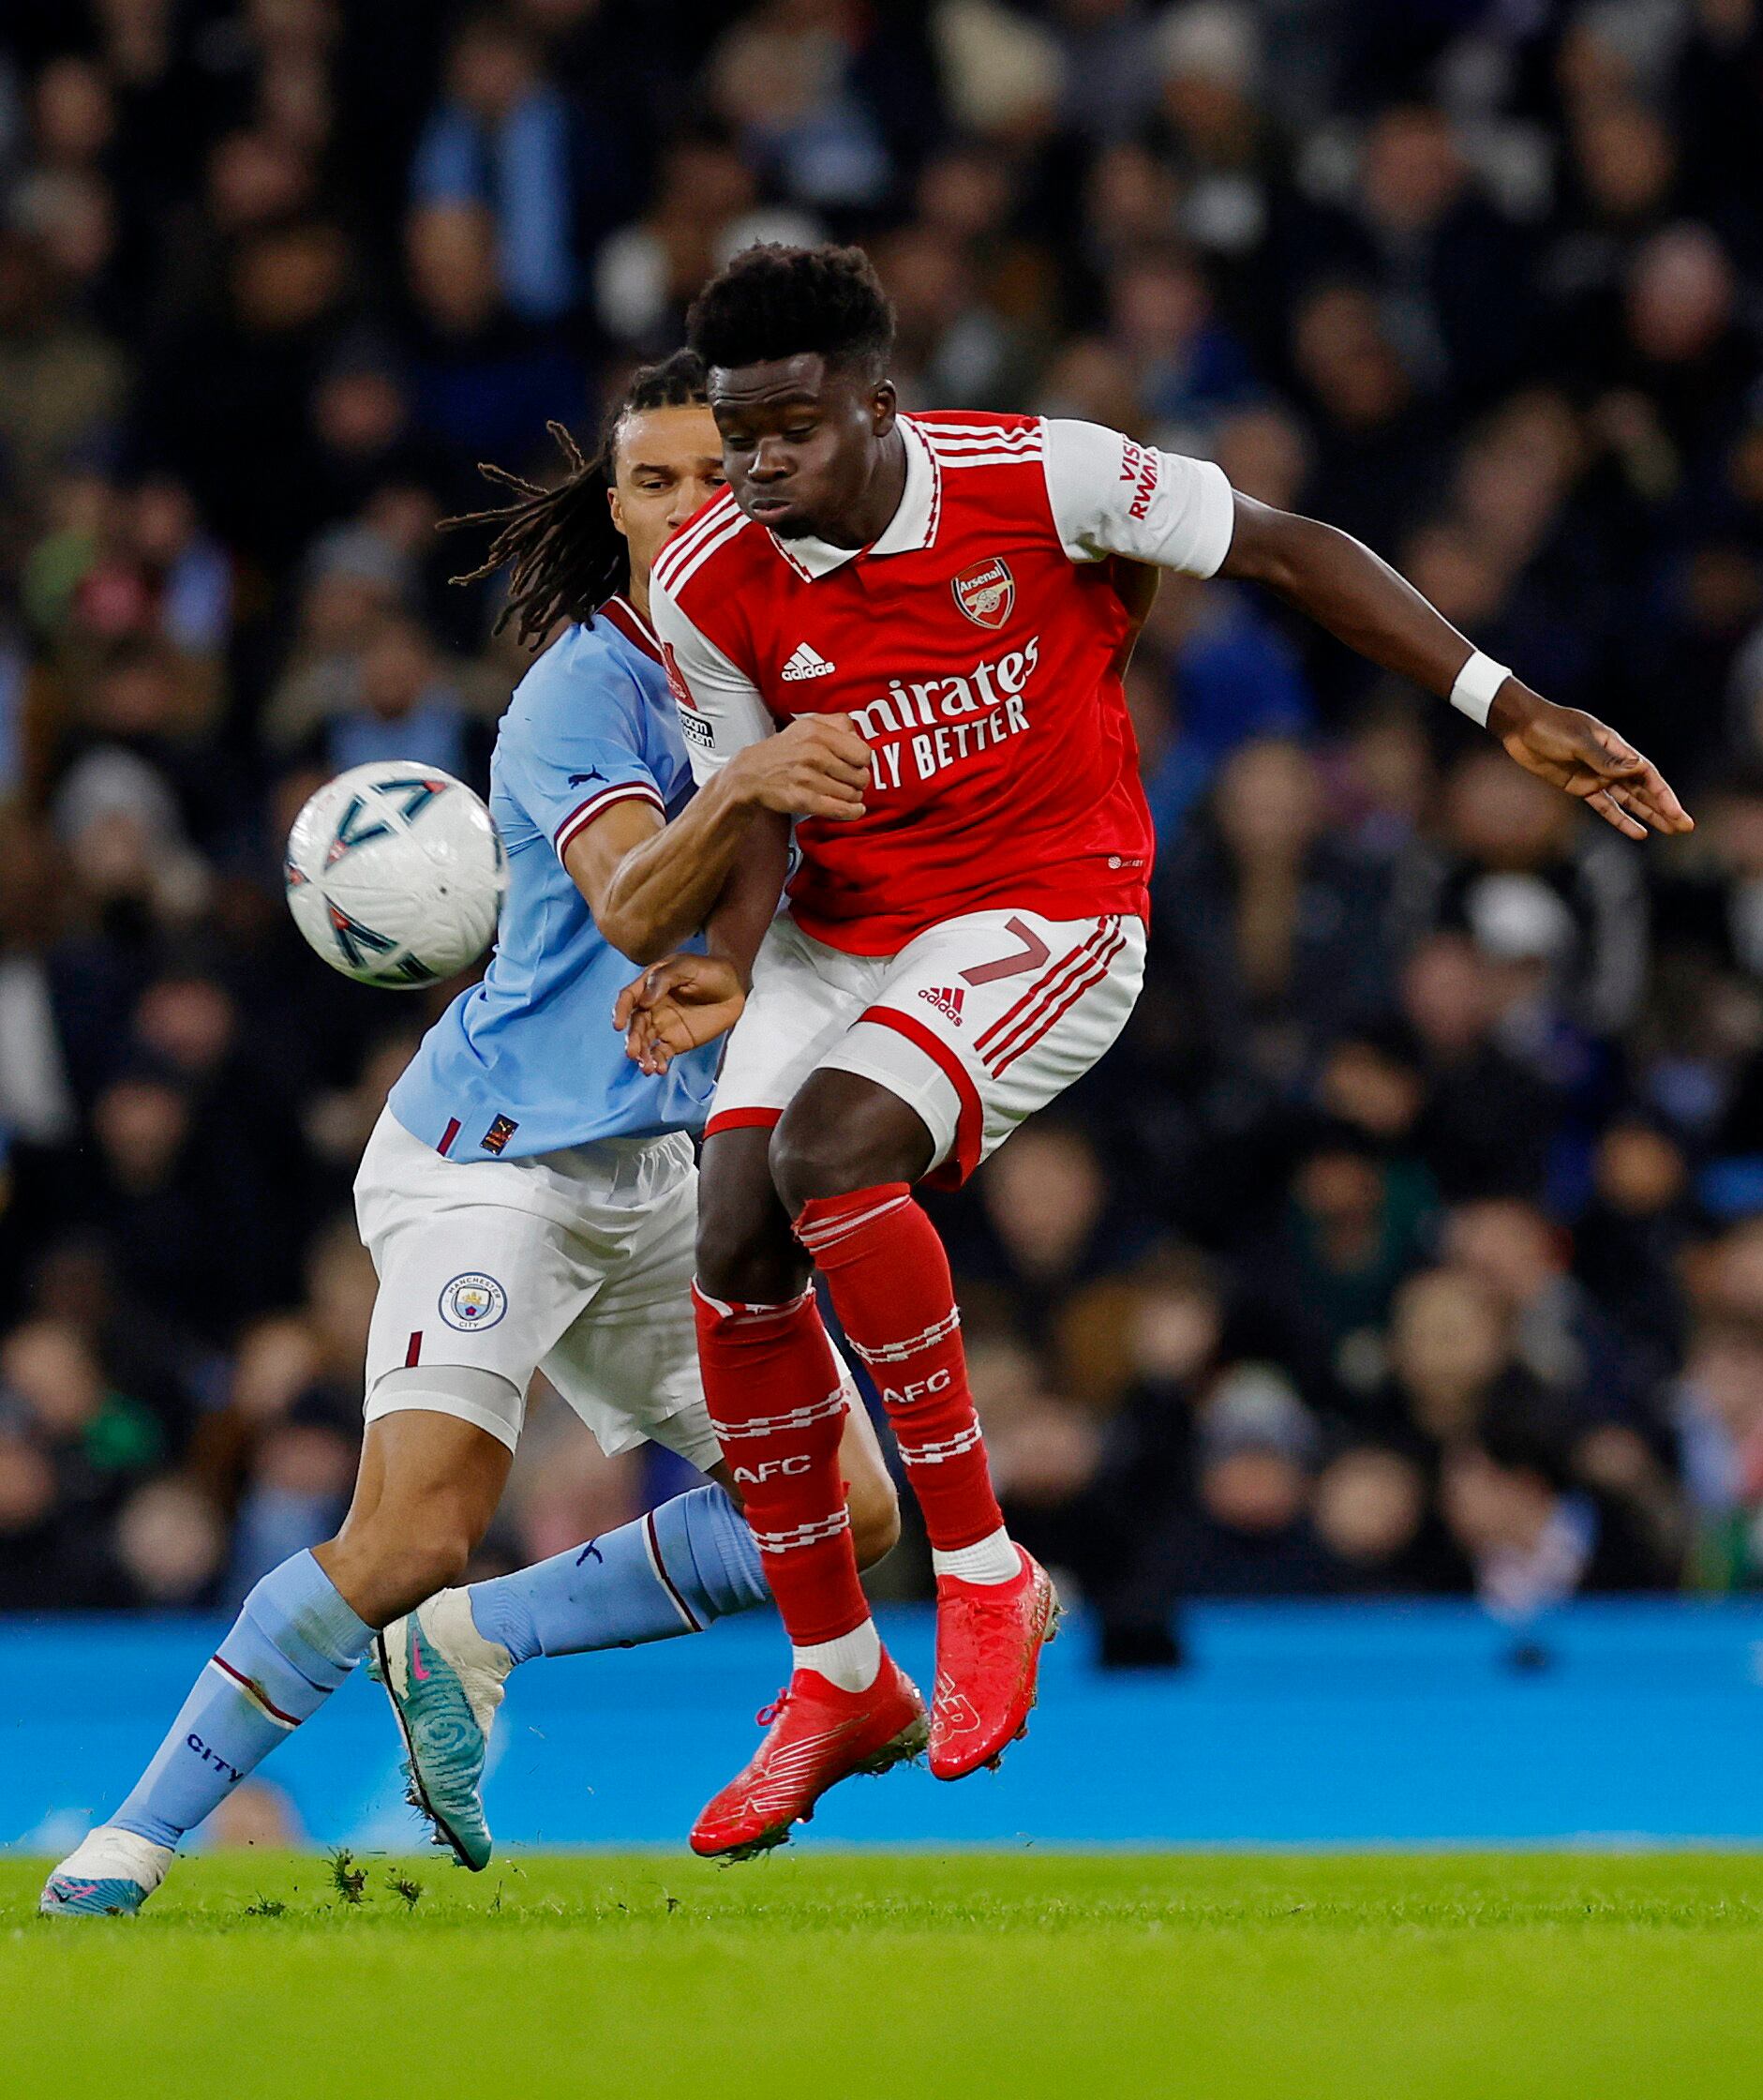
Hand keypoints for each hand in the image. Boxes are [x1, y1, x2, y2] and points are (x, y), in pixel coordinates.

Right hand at [614, 953, 746, 1074]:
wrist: (734, 987)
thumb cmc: (709, 970)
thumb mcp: (687, 966)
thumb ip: (663, 980)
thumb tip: (644, 1002)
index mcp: (649, 986)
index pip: (629, 998)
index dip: (620, 1011)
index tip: (618, 1025)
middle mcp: (651, 1008)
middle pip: (636, 1025)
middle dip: (633, 1040)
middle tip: (633, 1053)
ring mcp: (663, 1026)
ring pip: (645, 1043)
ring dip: (643, 1056)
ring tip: (647, 1068)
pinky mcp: (676, 1042)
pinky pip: (662, 1054)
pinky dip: (658, 1063)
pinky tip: (659, 1069)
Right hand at [729, 714, 868, 820]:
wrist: (751, 774)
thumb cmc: (784, 750)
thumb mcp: (808, 724)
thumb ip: (838, 723)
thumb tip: (860, 737)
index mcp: (817, 732)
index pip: (863, 753)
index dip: (862, 761)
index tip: (856, 764)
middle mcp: (814, 754)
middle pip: (861, 776)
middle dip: (858, 781)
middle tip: (848, 780)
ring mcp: (808, 778)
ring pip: (852, 795)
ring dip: (851, 796)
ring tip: (841, 791)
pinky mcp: (803, 800)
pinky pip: (840, 810)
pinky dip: (851, 812)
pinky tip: (854, 809)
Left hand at [1490, 683, 1692, 841]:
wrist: (1521, 727)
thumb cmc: (1551, 727)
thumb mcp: (1577, 741)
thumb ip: (1604, 758)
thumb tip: (1637, 769)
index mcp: (1617, 747)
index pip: (1647, 775)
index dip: (1663, 795)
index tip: (1675, 812)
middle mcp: (1612, 764)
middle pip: (1644, 790)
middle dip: (1665, 808)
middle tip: (1685, 826)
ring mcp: (1597, 777)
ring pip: (1630, 800)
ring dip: (1648, 815)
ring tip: (1669, 831)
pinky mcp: (1581, 787)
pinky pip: (1605, 807)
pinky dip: (1621, 819)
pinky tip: (1638, 832)